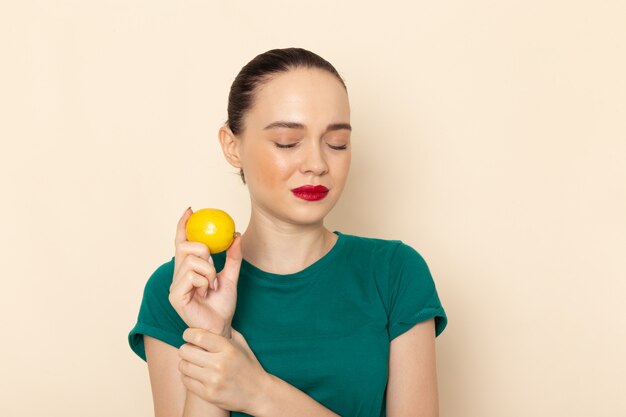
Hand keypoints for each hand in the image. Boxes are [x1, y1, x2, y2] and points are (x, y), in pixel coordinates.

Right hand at [169, 207, 242, 336]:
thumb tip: (236, 236)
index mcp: (188, 268)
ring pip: (191, 260)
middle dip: (203, 249)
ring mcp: (175, 285)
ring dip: (208, 270)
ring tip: (212, 285)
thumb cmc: (222, 305)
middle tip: (214, 261)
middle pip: (184, 246)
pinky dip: (204, 281)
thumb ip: (233, 258)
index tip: (191, 210)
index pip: (182, 242)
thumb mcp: (231, 277)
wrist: (222, 326)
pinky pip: (190, 276)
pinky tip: (206, 292)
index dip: (183, 225)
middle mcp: (178, 275)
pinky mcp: (175, 296)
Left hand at [178, 327, 270, 414]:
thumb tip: (209, 319)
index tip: (189, 335)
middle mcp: (219, 364)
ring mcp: (213, 381)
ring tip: (194, 362)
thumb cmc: (249, 365)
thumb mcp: (242, 344)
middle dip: (186, 348)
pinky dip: (188, 376)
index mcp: (228, 349)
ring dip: (186, 363)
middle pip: (185, 351)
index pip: (198, 336)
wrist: (259, 393)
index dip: (189, 333)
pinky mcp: (208, 395)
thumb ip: (226, 331)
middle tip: (192, 350)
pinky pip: (186, 381)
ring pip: (183, 366)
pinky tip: (196, 374)